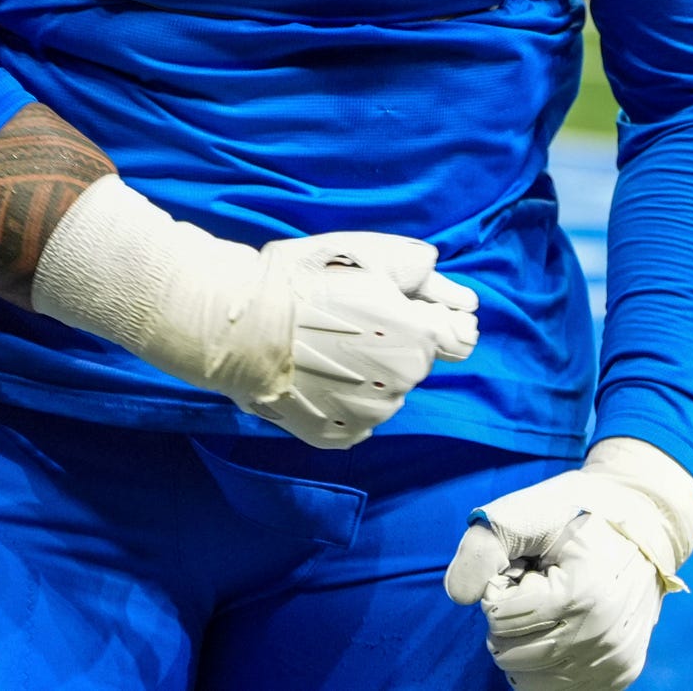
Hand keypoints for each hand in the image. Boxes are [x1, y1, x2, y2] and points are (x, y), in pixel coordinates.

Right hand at [29, 176, 479, 449]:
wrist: (238, 325)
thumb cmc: (299, 281)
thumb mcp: (360, 255)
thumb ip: (411, 268)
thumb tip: (445, 282)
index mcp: (415, 336)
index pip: (454, 336)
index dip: (431, 320)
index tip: (407, 311)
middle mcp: (402, 383)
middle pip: (416, 363)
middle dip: (395, 344)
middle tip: (350, 323)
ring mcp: (370, 415)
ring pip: (386, 392)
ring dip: (369, 374)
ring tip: (325, 350)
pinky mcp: (340, 437)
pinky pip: (357, 416)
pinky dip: (344, 399)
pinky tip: (315, 375)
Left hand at [443, 438, 692, 690]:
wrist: (647, 520)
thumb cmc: (579, 510)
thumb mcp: (526, 511)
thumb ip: (483, 549)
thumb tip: (459, 596)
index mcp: (581, 595)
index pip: (499, 616)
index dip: (500, 585)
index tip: (525, 564)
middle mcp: (600, 637)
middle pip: (508, 651)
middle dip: (508, 616)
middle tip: (536, 583)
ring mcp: (613, 661)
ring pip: (527, 677)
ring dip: (524, 641)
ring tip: (549, 604)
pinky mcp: (619, 674)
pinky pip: (555, 688)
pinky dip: (543, 664)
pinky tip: (560, 627)